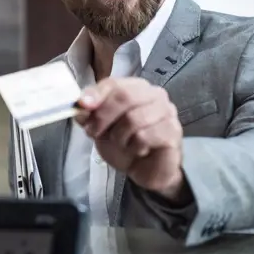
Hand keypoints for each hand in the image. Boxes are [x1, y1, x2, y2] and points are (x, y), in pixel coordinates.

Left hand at [75, 77, 184, 199]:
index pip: (114, 83)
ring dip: (119, 136)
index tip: (83, 105)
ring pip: (133, 118)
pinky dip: (134, 147)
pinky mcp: (173, 132)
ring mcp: (167, 112)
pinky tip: (138, 151)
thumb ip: (90, 114)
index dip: (96, 93)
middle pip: (124, 96)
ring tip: (121, 144)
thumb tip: (80, 104)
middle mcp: (155, 94)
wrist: (147, 170)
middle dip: (103, 116)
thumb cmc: (126, 144)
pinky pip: (144, 137)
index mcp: (136, 87)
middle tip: (93, 132)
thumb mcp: (101, 128)